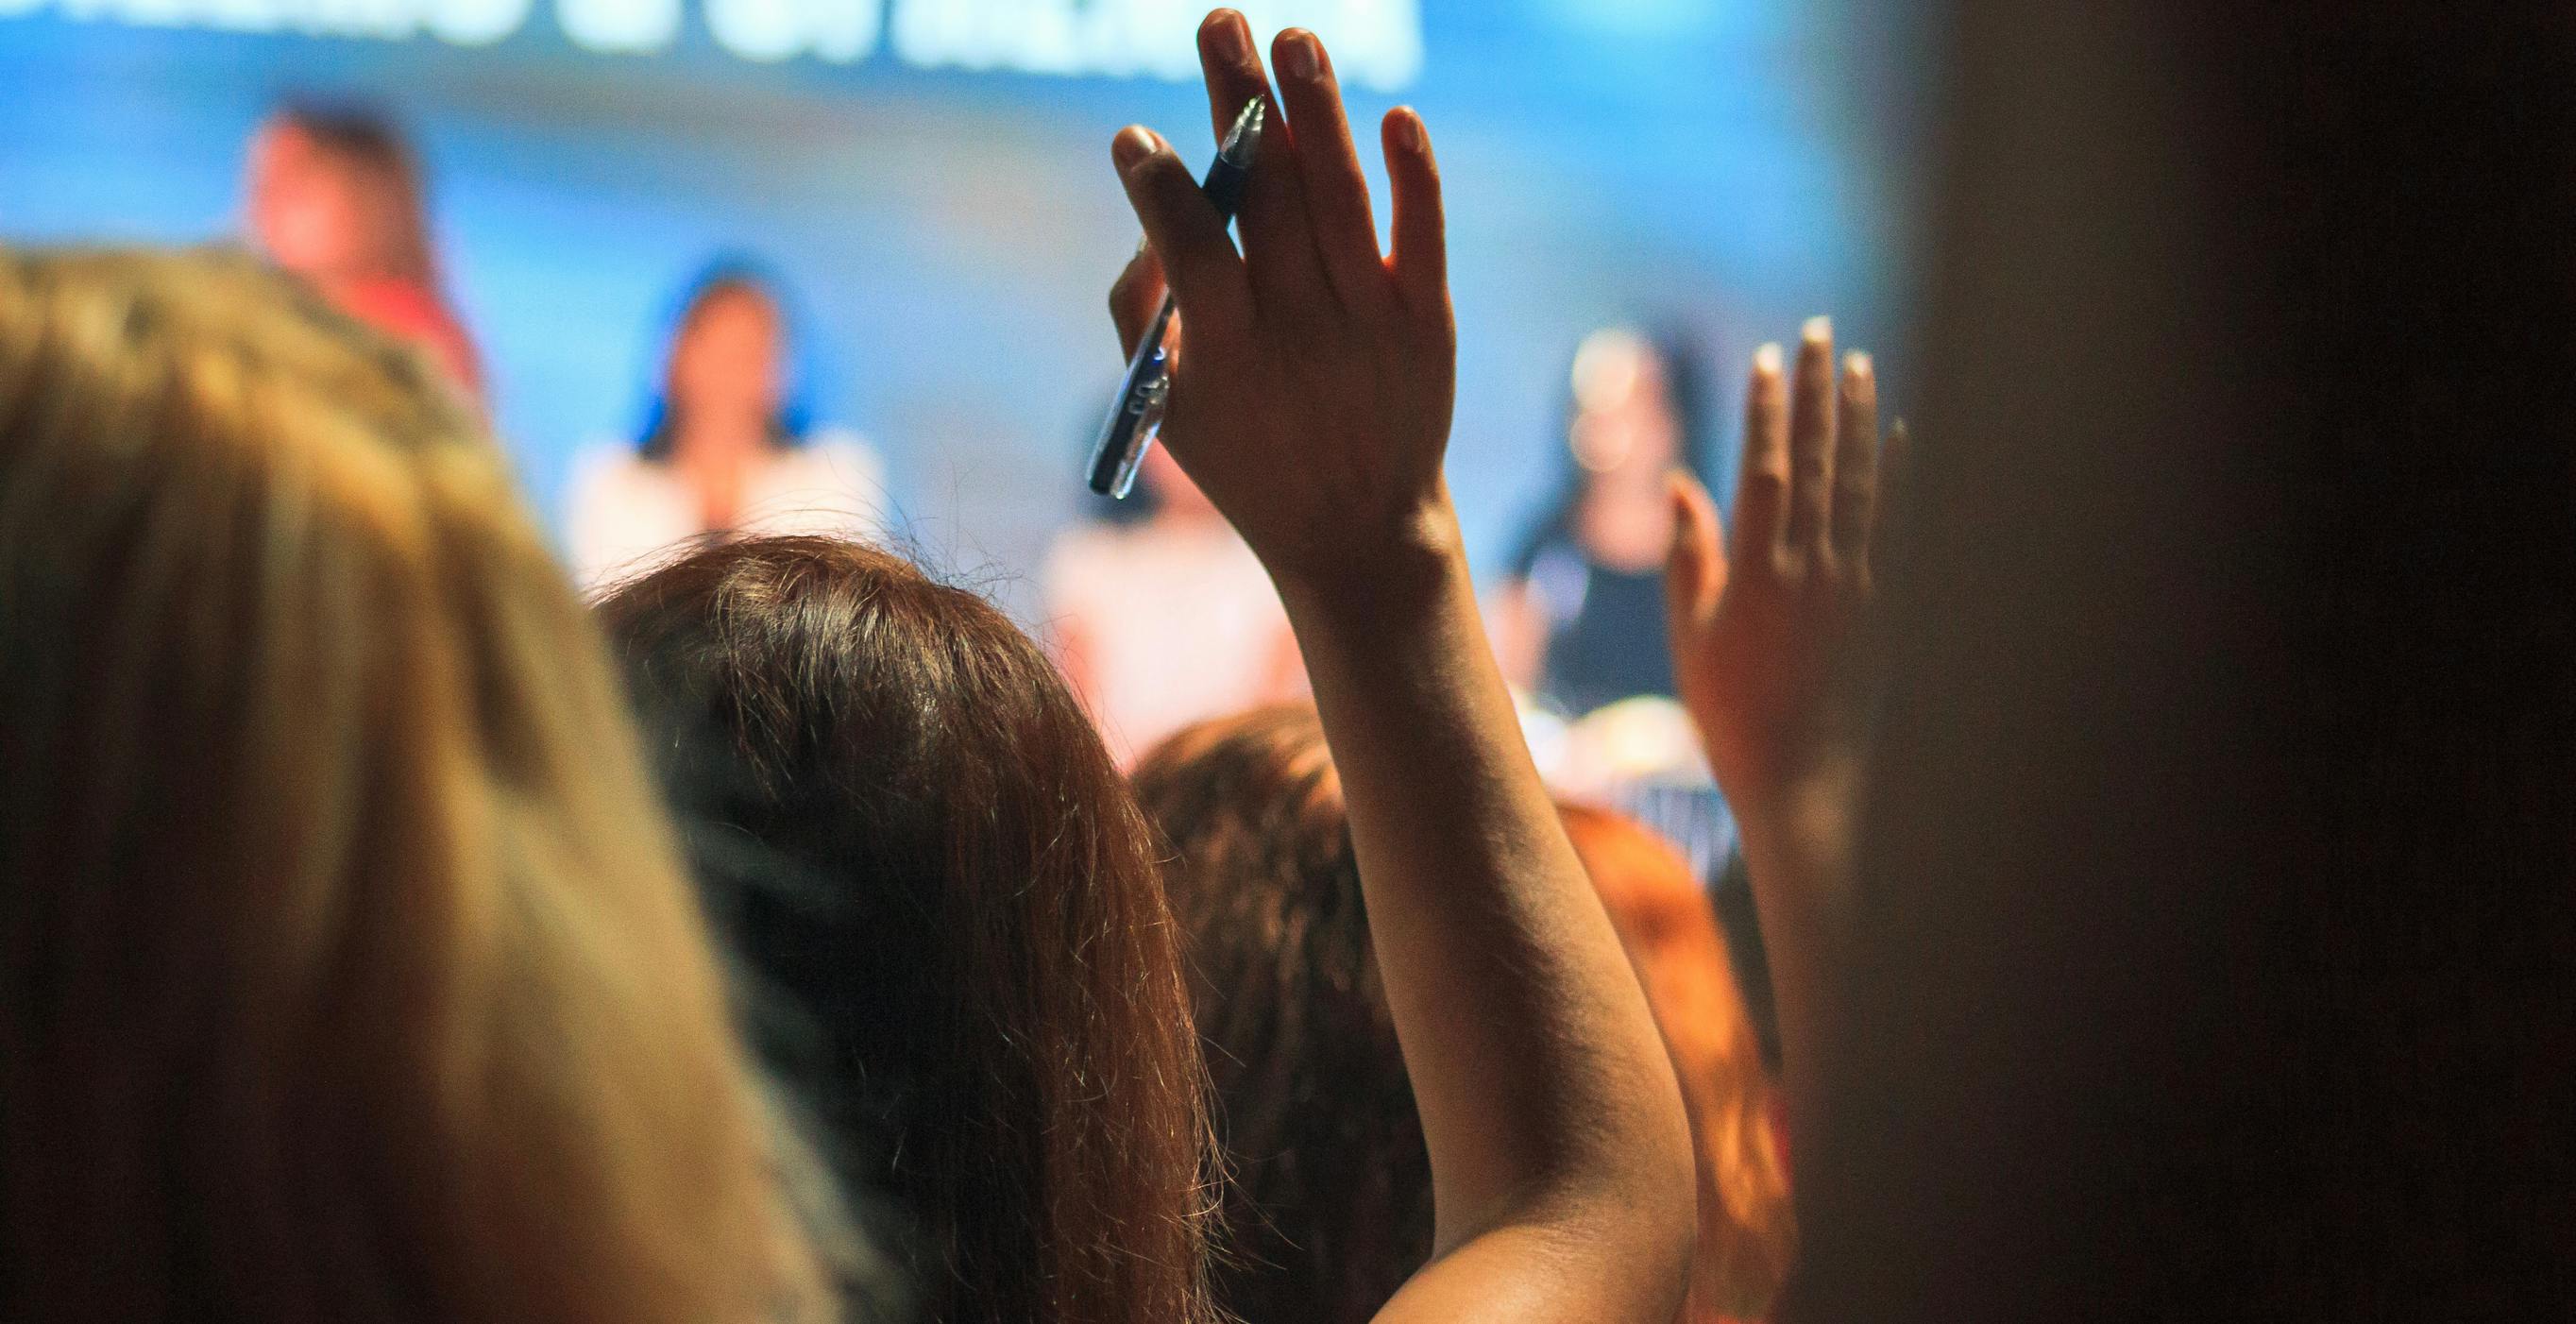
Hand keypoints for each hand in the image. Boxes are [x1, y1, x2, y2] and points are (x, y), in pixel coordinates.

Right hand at [1106, 10, 1456, 587]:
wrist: (1359, 528)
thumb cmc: (1245, 454)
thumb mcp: (1167, 407)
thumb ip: (1139, 311)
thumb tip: (1153, 212)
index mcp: (1228, 354)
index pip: (1194, 249)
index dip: (1163, 188)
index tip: (1135, 136)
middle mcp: (1303, 330)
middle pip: (1270, 198)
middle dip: (1239, 101)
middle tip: (1220, 19)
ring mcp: (1371, 322)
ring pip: (1342, 198)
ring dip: (1318, 109)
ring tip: (1293, 37)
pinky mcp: (1426, 320)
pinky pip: (1422, 235)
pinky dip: (1413, 175)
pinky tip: (1394, 116)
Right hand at [1665, 319, 1898, 818]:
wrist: (1803, 779)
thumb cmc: (1732, 714)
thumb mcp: (1693, 636)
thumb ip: (1692, 556)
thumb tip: (1683, 485)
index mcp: (1756, 574)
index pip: (1763, 469)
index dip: (1766, 410)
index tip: (1767, 359)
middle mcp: (1812, 569)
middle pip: (1817, 460)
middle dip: (1817, 392)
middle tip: (1820, 333)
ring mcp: (1857, 585)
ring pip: (1861, 482)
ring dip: (1860, 418)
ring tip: (1859, 365)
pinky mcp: (1888, 605)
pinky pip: (1898, 526)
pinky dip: (1901, 476)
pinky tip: (1904, 435)